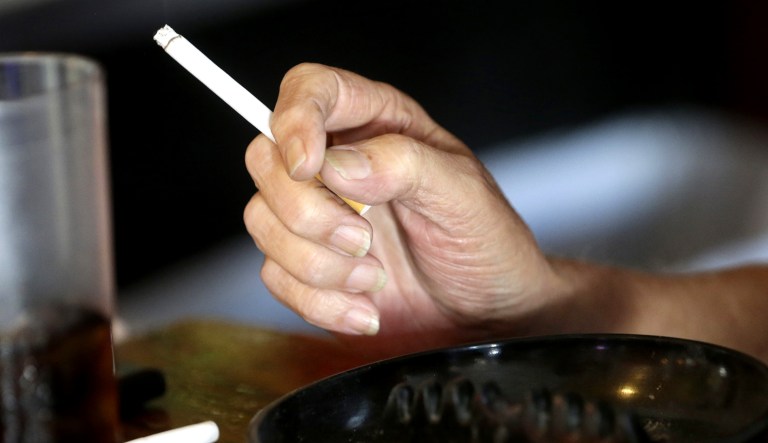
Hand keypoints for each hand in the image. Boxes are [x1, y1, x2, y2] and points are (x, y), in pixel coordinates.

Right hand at [244, 63, 566, 355]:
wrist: (485, 316)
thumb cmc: (486, 245)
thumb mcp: (464, 196)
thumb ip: (405, 165)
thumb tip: (340, 163)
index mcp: (378, 125)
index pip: (312, 90)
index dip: (294, 118)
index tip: (309, 166)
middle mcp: (338, 164)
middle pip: (268, 159)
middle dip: (309, 212)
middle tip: (364, 238)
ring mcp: (318, 216)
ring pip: (262, 221)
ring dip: (318, 263)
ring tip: (376, 276)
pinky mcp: (307, 266)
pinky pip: (275, 277)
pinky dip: (319, 301)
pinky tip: (365, 307)